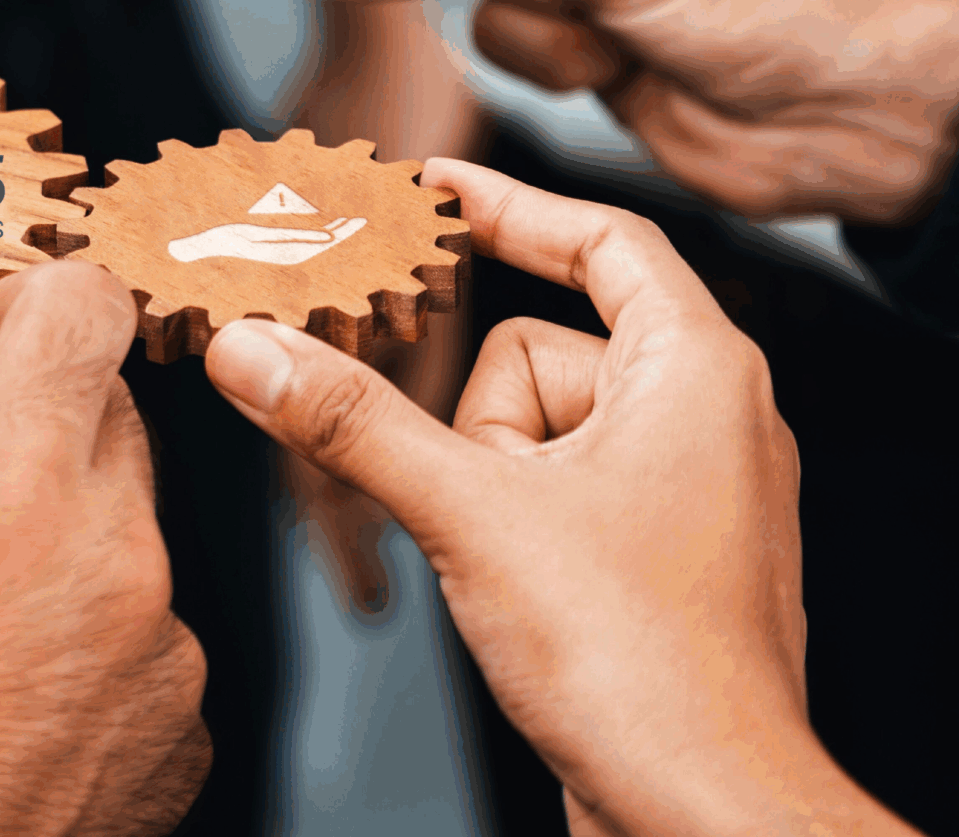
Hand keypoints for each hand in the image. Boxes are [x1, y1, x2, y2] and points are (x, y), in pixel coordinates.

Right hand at [0, 260, 209, 836]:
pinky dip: (81, 648)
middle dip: (34, 416)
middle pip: (111, 418)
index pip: (84, 312)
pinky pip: (145, 650)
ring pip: (126, 540)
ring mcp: (161, 665)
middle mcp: (116, 563)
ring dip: (54, 542)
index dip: (30, 297)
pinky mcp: (176, 752)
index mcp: (10, 489)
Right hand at [207, 164, 915, 836]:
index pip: (602, 237)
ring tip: (516, 568)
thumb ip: (348, 419)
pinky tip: (522, 594)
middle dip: (482, 423)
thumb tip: (248, 347)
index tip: (431, 184)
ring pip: (536, 432)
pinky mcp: (659, 560)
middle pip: (540, 350)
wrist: (707, 816)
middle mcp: (711, 417)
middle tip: (482, 501)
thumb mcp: (470, 512)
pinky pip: (554, 495)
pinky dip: (513, 525)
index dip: (509, 202)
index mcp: (698, 370)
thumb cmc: (645, 666)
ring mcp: (689, 493)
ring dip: (492, 488)